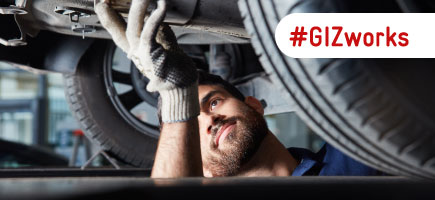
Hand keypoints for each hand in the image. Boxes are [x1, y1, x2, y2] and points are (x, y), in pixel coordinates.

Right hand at [95, 0, 198, 122]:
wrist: (182, 87)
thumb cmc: (175, 67)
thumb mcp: (166, 45)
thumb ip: (160, 31)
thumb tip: (157, 16)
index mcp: (135, 49)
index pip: (116, 29)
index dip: (108, 16)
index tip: (102, 2)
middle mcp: (134, 51)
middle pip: (118, 26)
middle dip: (111, 9)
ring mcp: (141, 54)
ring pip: (134, 26)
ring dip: (139, 6)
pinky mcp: (152, 55)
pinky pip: (150, 32)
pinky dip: (155, 18)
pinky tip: (161, 5)